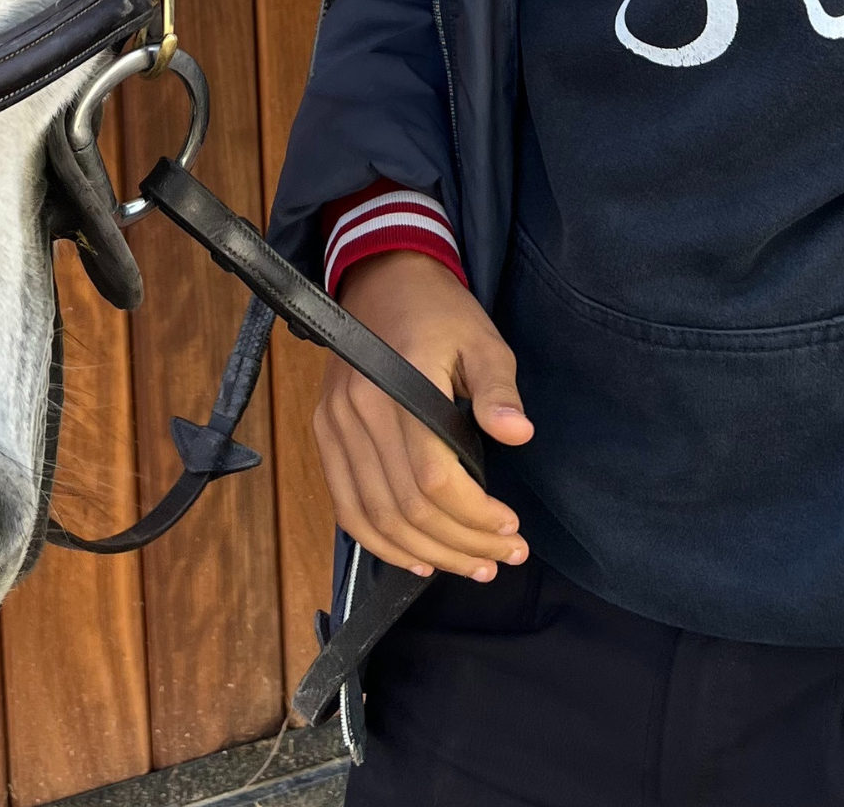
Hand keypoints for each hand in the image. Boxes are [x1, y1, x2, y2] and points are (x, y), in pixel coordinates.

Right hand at [314, 248, 535, 580]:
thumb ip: (499, 389)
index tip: (512, 528)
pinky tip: (416, 559)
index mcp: (403, 383)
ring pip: (375, 516)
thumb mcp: (484, 339)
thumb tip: (519, 433)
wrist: (382, 279)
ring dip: (425, 554)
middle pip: (407, 507)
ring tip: (472, 565)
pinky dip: (379, 542)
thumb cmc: (441, 313)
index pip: (434, 477)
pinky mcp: (324, 431)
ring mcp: (335, 423)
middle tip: (504, 557)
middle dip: (461, 544)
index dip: (474, 516)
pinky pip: (345, 505)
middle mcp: (360, 409)